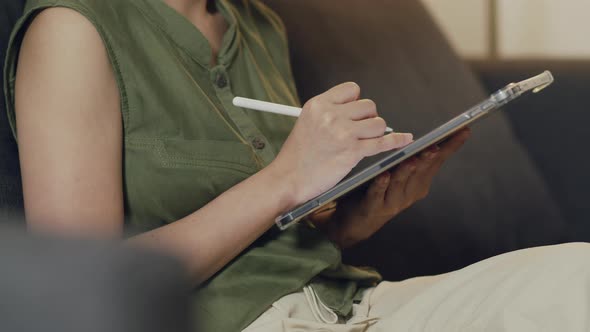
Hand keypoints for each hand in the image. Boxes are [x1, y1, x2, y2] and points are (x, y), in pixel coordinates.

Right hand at [268, 82, 412, 207]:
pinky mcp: (352, 151)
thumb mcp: (307, 123)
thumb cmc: (297, 156)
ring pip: (378, 123)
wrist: (288, 179)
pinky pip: (383, 142)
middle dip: (367, 119)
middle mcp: (331, 115)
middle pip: (368, 106)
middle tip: (358, 133)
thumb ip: (330, 113)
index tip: (353, 115)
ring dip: (375, 134)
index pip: (352, 90)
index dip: (356, 103)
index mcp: (318, 105)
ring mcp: (343, 133)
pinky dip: (396, 141)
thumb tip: (357, 110)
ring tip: (362, 143)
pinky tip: (405, 139)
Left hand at [316, 128, 470, 247]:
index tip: (463, 130)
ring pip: (401, 183)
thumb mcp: (400, 174)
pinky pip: (378, 193)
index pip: (438, 161)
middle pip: (422, 171)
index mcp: (419, 183)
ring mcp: (393, 202)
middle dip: (429, 158)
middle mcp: (410, 193)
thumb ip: (411, 159)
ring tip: (412, 159)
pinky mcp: (374, 207)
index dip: (450, 146)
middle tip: (435, 146)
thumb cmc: (378, 192)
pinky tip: (383, 175)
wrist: (357, 223)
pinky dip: (381, 184)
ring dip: (407, 171)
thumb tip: (423, 137)